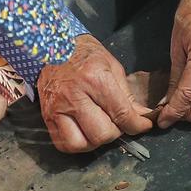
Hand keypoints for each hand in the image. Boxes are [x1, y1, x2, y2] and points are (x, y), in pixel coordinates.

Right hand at [37, 32, 153, 153]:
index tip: (143, 125)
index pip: (121, 114)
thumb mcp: (112, 66)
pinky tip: (84, 132)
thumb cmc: (84, 54)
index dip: (137, 125)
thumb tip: (142, 116)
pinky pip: (62, 144)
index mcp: (94, 79)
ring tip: (99, 128)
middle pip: (102, 134)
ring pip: (81, 143)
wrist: (52, 46)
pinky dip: (77, 144)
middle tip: (118, 123)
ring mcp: (57, 108)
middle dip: (116, 133)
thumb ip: (127, 94)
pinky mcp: (47, 116)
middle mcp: (74, 96)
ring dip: (95, 141)